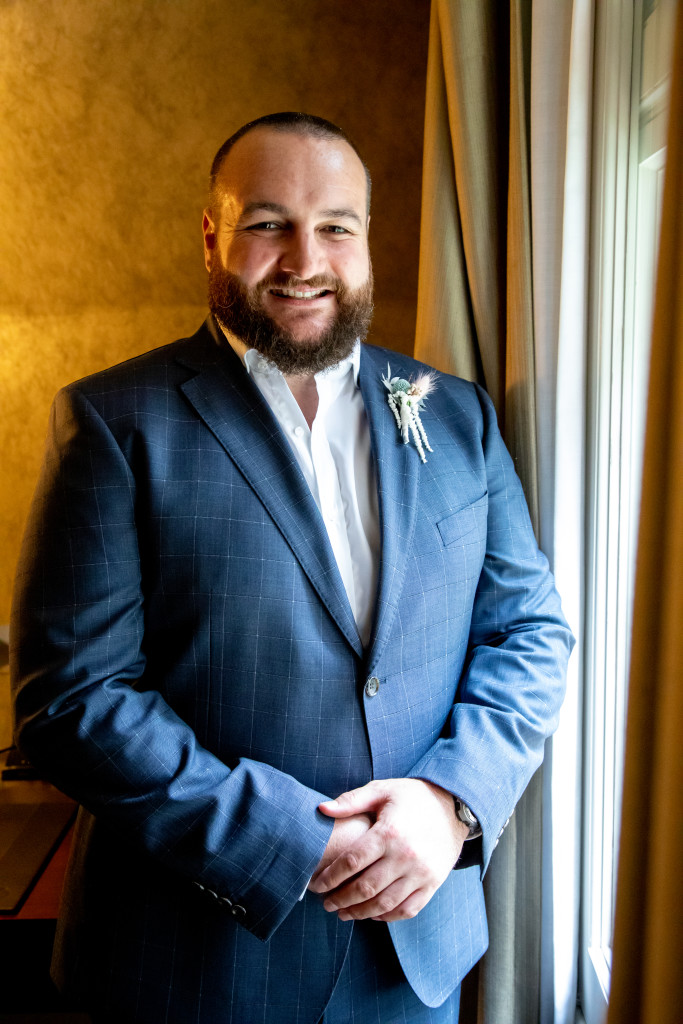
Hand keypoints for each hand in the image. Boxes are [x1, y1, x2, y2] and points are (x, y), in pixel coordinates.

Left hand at [308, 779, 468, 921]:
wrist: (453, 805)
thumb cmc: (412, 796)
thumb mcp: (382, 790)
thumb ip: (351, 801)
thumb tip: (321, 809)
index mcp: (389, 832)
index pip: (352, 862)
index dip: (331, 876)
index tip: (317, 884)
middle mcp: (406, 855)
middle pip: (366, 887)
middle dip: (341, 899)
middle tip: (326, 903)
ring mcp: (421, 872)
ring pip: (385, 904)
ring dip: (360, 913)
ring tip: (343, 913)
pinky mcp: (433, 883)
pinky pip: (408, 909)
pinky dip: (388, 917)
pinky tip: (372, 914)